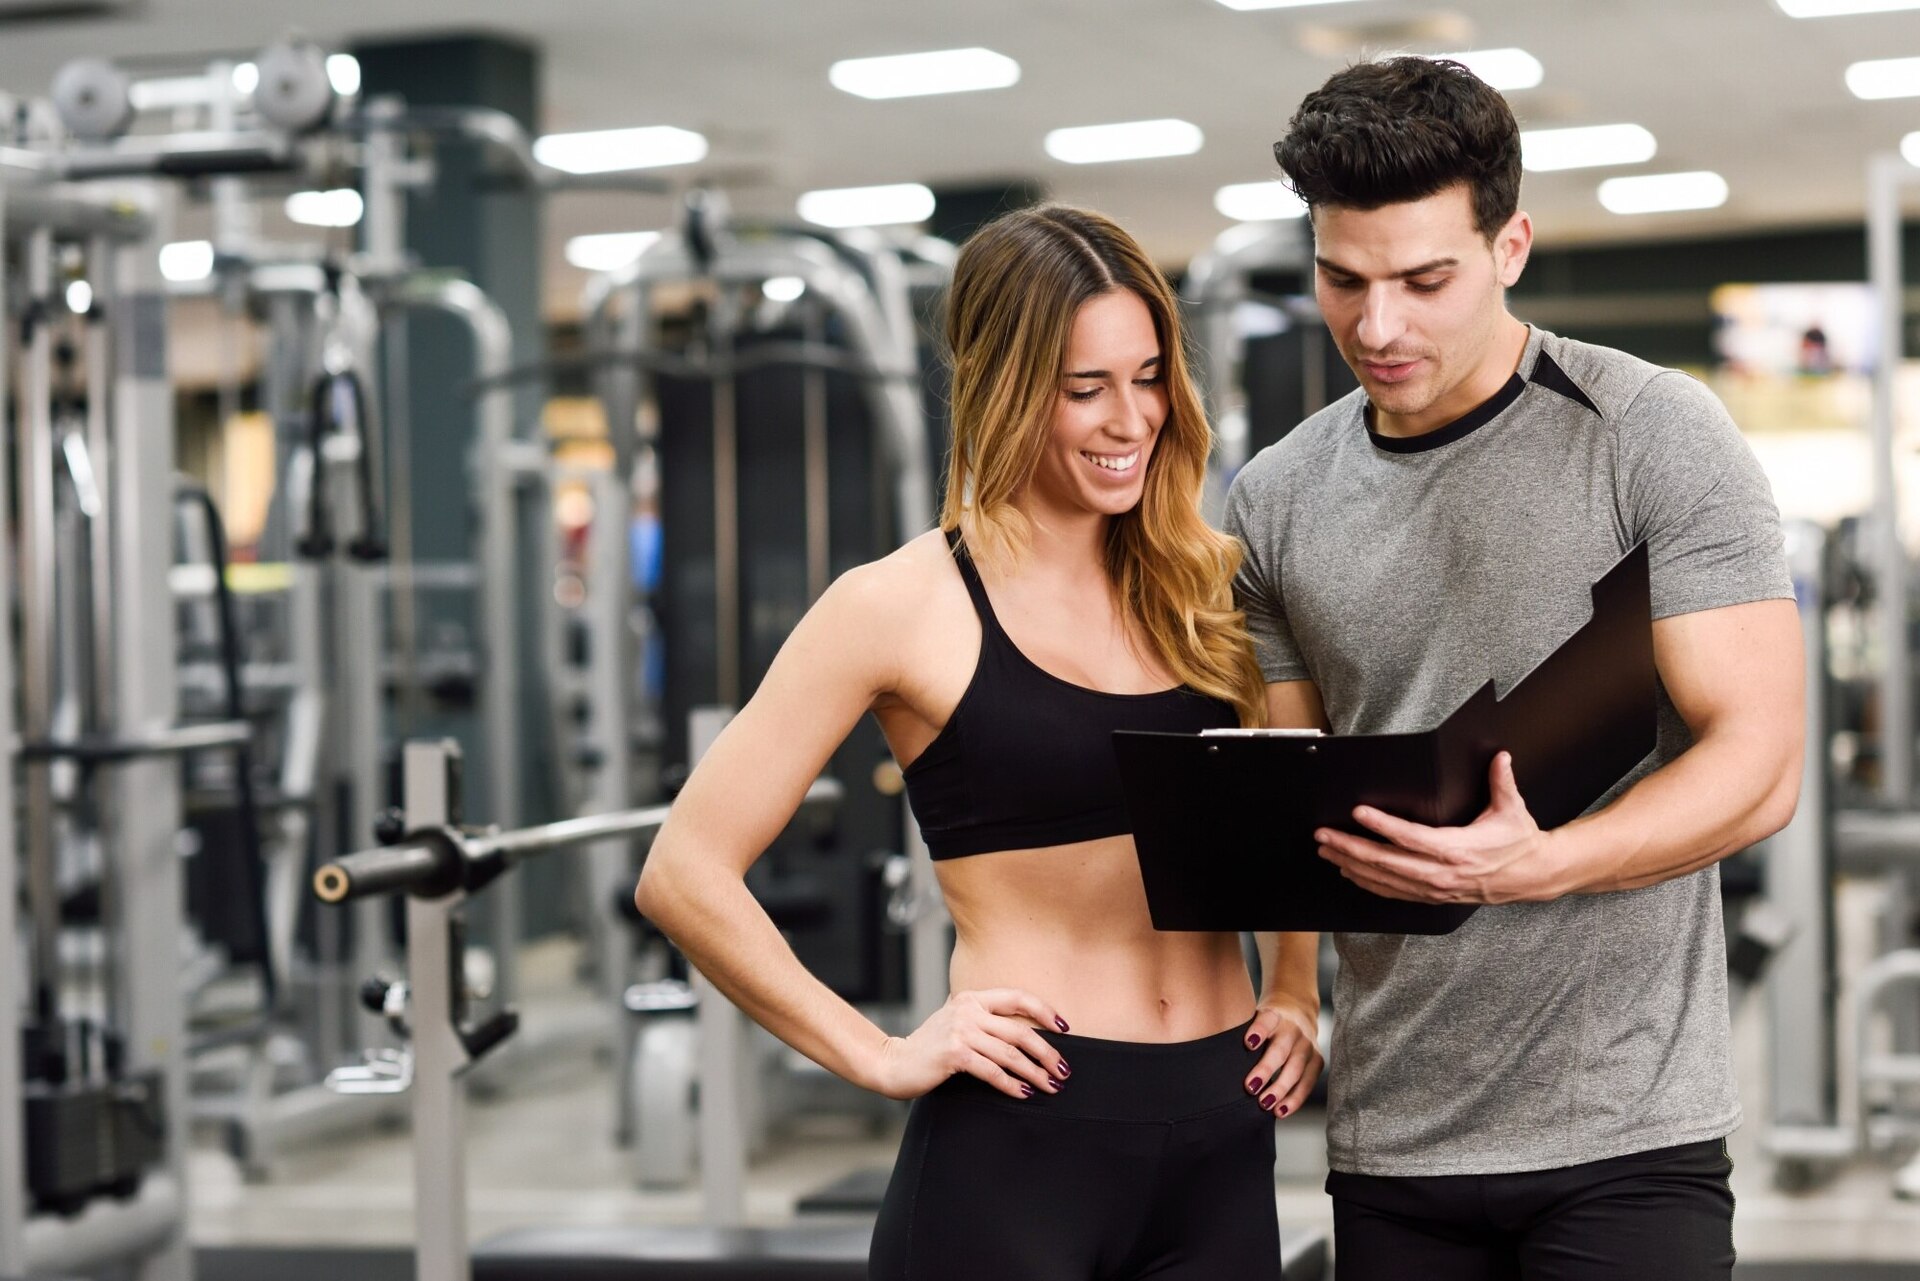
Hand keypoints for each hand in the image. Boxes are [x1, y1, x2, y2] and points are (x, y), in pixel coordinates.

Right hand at [864, 988, 1071, 1101]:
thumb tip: (1026, 1032)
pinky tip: (1023, 1094)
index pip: (1018, 998)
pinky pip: (993, 1071)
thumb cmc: (930, 1046)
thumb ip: (983, 1019)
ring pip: (1011, 1054)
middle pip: (1021, 1031)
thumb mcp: (957, 1022)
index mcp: (972, 998)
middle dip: (1048, 1053)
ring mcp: (961, 1031)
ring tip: (1050, 1086)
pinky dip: (1011, 1085)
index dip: (1045, 1012)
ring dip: (1035, 1073)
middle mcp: (968, 1010)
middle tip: (1063, 1071)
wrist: (895, 1062)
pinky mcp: (954, 1054)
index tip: (1065, 1029)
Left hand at [1242, 995, 1320, 1117]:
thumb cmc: (1265, 1022)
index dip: (1258, 1031)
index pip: (1266, 1020)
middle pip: (1280, 1050)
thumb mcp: (1255, 1018)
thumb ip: (1242, 1034)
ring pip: (1295, 1069)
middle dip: (1266, 1069)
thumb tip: (1216, 1064)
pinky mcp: (1317, 1060)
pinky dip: (1295, 1099)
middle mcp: (1293, 1028)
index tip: (1248, 1043)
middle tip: (1250, 1088)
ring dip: (1280, 1089)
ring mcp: (1307, 1044)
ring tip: (1265, 1104)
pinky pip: (1307, 1082)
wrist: (1298, 1010)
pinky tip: (1281, 1111)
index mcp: (1274, 1015)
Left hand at [1316, 752, 1564, 905]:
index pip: (1410, 837)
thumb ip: (1501, 781)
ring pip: (1384, 880)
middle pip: (1386, 862)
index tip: (1358, 812)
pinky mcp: (1432, 896)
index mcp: (1457, 848)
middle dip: (1351, 847)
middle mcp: (1441, 872)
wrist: (1531, 876)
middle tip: (1324, 835)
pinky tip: (1350, 872)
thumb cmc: (1518, 842)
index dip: (1382, 825)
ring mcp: (1435, 887)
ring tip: (1327, 851)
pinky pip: (1393, 892)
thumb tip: (1500, 756)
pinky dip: (1368, 883)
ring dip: (1352, 865)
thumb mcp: (1512, 809)